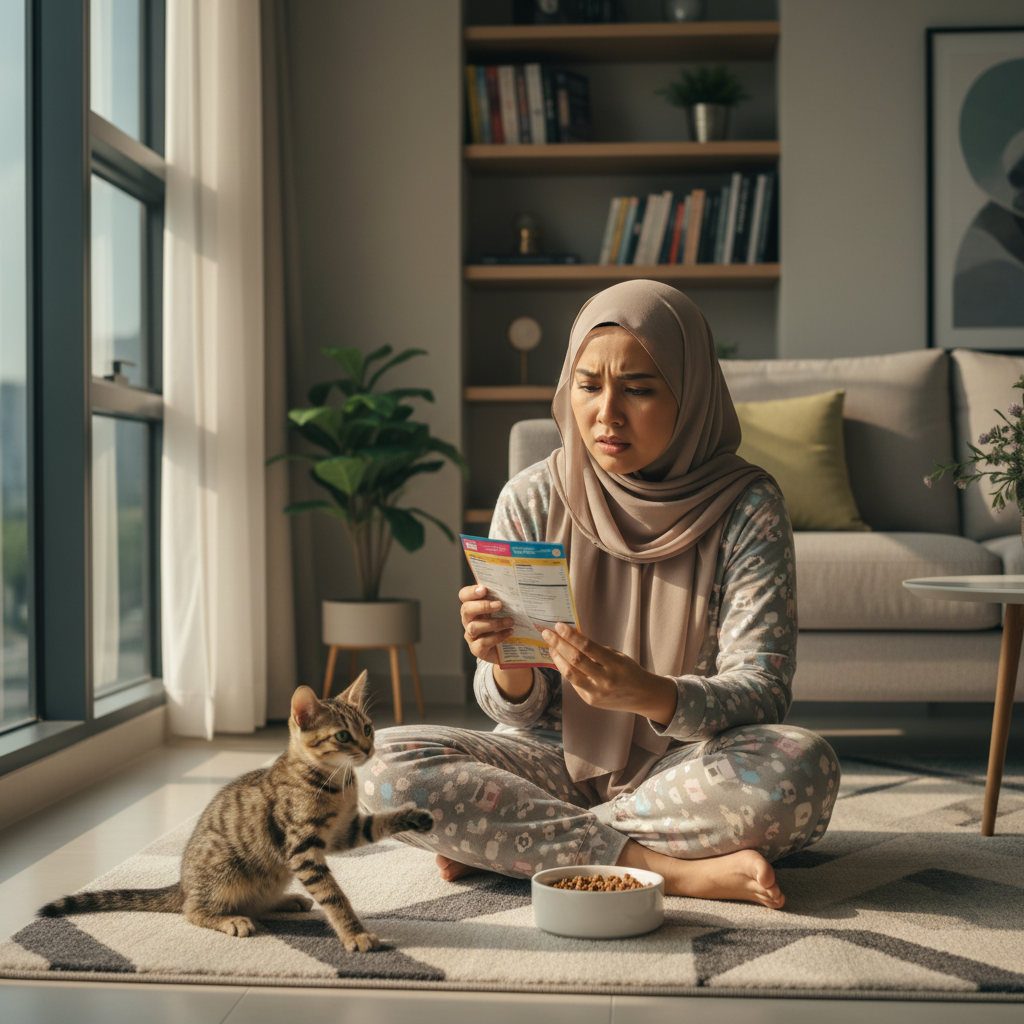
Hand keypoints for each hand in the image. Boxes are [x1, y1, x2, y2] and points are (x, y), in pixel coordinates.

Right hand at [459, 585, 532, 700]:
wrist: (507, 649)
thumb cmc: (504, 625)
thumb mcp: (503, 611)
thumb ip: (502, 600)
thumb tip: (514, 590)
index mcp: (473, 607)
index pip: (464, 595)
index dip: (471, 592)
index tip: (484, 589)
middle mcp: (468, 620)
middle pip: (466, 609)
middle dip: (482, 606)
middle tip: (499, 604)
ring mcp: (471, 635)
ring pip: (474, 627)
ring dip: (493, 623)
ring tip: (510, 621)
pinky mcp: (476, 649)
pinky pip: (483, 642)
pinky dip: (498, 636)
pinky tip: (509, 632)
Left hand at [540, 622, 677, 725]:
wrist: (642, 696)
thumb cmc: (628, 670)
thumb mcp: (617, 656)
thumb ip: (595, 650)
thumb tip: (571, 638)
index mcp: (615, 664)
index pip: (588, 647)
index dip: (571, 635)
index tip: (559, 625)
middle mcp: (605, 680)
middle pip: (575, 660)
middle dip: (558, 644)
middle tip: (547, 633)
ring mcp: (597, 693)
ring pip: (570, 674)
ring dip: (557, 658)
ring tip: (550, 646)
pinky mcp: (590, 701)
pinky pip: (574, 683)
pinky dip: (566, 669)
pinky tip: (561, 660)